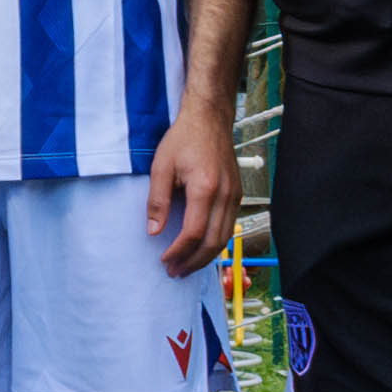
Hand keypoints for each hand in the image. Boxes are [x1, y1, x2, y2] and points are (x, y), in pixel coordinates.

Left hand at [146, 111, 239, 277]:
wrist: (209, 119)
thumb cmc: (183, 139)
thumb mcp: (161, 167)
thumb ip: (157, 201)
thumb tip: (154, 231)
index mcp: (205, 187)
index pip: (194, 232)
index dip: (179, 251)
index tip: (164, 260)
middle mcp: (225, 195)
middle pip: (213, 241)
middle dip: (193, 261)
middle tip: (175, 272)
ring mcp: (235, 195)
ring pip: (225, 237)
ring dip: (206, 257)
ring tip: (186, 266)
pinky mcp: (237, 194)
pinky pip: (229, 226)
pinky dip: (216, 243)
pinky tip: (201, 249)